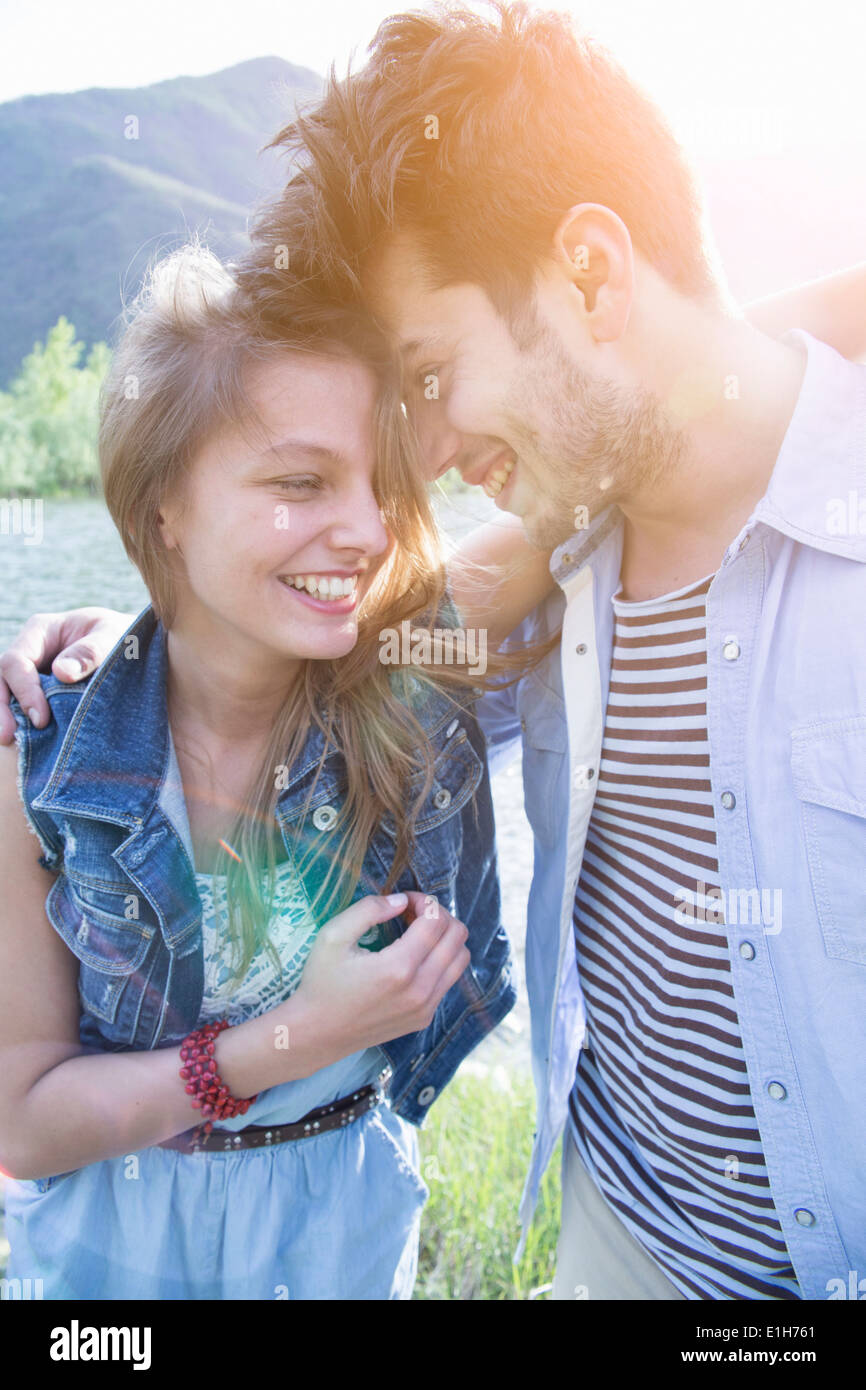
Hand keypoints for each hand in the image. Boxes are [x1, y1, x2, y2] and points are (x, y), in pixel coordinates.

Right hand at [0, 608, 131, 742]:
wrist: (133, 647)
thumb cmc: (123, 635)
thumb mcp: (113, 635)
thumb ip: (91, 651)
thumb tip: (62, 673)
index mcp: (41, 631)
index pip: (16, 661)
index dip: (24, 689)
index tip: (41, 718)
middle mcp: (31, 652)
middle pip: (2, 680)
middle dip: (2, 709)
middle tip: (7, 737)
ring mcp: (33, 674)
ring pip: (8, 696)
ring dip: (9, 719)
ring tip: (12, 743)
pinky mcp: (41, 694)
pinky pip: (26, 709)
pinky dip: (26, 725)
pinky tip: (32, 745)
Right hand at [292, 890, 470, 1055]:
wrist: (317, 1033)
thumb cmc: (321, 982)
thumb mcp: (333, 935)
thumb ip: (369, 909)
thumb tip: (402, 900)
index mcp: (399, 968)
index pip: (436, 921)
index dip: (425, 901)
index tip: (406, 900)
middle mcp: (420, 990)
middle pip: (458, 937)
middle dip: (440, 915)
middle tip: (413, 914)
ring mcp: (426, 1007)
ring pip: (461, 959)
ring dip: (445, 938)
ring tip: (417, 934)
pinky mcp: (424, 1018)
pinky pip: (448, 980)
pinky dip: (440, 961)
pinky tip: (413, 958)